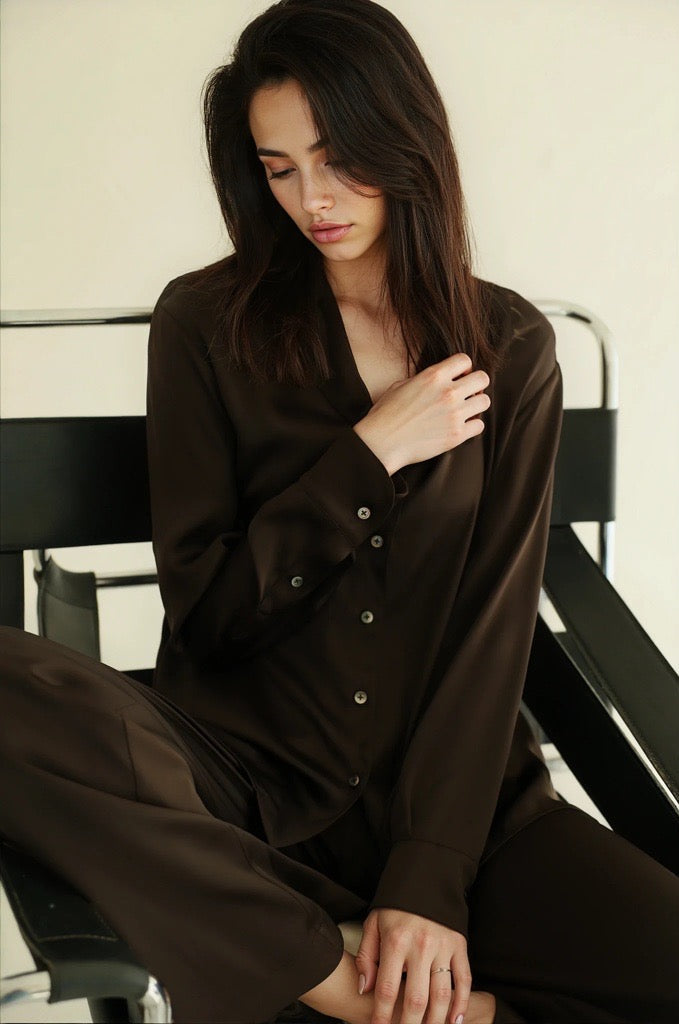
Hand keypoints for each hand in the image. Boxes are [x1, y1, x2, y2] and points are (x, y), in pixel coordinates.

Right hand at [353, 353, 489, 475]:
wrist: (382, 443)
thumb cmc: (386, 415)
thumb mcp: (401, 385)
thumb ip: (424, 379)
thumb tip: (438, 379)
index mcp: (433, 376)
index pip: (465, 360)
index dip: (464, 368)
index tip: (459, 377)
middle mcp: (448, 392)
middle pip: (483, 379)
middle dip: (476, 385)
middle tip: (467, 393)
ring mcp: (454, 414)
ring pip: (485, 402)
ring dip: (476, 405)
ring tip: (464, 411)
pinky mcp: (456, 435)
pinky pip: (479, 425)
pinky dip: (472, 426)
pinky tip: (460, 427)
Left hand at [355, 907, 470, 1023]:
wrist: (426, 876)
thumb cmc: (396, 905)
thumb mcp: (374, 923)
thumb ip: (367, 956)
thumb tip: (365, 990)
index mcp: (396, 940)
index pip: (388, 989)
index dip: (382, 1015)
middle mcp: (421, 946)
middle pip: (416, 999)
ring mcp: (443, 947)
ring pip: (442, 995)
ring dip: (434, 1021)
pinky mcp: (460, 945)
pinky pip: (464, 980)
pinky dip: (461, 1004)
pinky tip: (454, 1022)